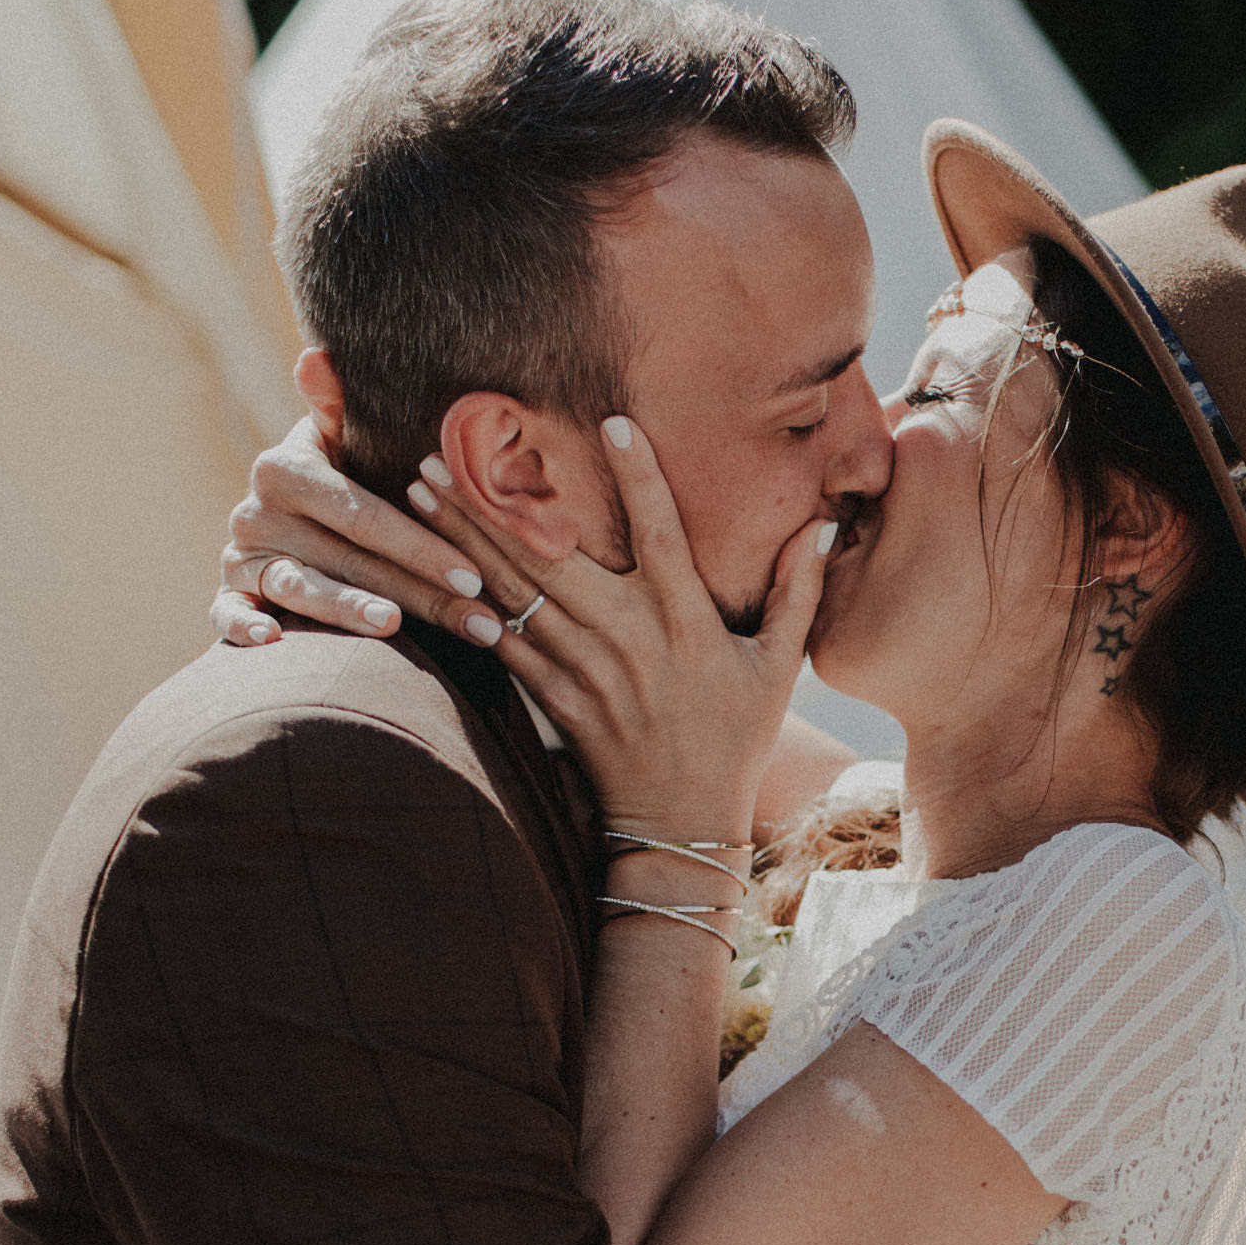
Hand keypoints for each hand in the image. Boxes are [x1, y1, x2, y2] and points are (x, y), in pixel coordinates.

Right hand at [212, 416, 497, 646]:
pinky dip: (242, 625)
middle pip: (349, 560)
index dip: (420, 544)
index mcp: (288, 469)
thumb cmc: (339, 482)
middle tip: (479, 623)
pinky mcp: (229, 592)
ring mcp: (241, 554)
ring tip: (394, 627)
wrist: (287, 519)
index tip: (473, 575)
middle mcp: (257, 510)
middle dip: (421, 595)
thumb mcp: (341, 443)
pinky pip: (226, 613)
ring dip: (347, 610)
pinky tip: (273, 639)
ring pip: (299, 588)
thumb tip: (317, 356)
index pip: (364, 513)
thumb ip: (337, 408)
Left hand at [409, 419, 824, 838]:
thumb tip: (822, 525)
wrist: (684, 824)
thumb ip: (799, 592)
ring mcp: (588, 671)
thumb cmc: (736, 739)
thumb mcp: (779, 668)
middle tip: (445, 449)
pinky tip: (434, 575)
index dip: (641, 477)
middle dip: (494, 501)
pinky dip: (472, 611)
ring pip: (517, 592)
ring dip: (464, 540)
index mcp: (687, 620)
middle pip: (554, 554)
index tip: (613, 421)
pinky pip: (509, 648)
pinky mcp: (558, 700)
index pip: (662, 533)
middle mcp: (631, 638)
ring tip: (423, 493)